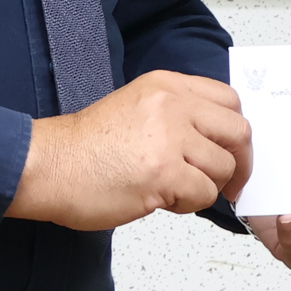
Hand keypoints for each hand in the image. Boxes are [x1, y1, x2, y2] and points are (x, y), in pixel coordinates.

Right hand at [7, 70, 250, 230]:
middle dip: (239, 162)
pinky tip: (162, 199)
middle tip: (227, 182)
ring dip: (206, 187)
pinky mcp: (163, 173)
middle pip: (238, 131)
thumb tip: (217, 140)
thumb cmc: (86, 146)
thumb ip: (177, 113)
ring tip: (175, 189)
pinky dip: (190, 204)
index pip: (229, 100)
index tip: (230, 151)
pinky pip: (203, 194)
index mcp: (167, 85)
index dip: (234, 131)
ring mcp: (169, 138)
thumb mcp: (138, 107)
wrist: (50, 166)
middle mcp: (172, 105)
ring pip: (223, 167)